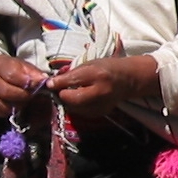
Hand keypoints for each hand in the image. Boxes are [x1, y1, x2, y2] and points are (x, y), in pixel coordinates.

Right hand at [0, 52, 47, 118]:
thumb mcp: (22, 65)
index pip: (12, 75)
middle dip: (24, 96)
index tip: (38, 84)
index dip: (27, 82)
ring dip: (19, 106)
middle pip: (7, 93)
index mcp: (1, 66)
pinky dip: (11, 111)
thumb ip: (33, 72)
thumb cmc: (9, 68)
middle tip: (33, 95)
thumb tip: (45, 81)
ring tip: (25, 100)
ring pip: (4, 106)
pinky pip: (1, 112)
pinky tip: (15, 104)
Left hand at [45, 56, 159, 119]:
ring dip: (68, 101)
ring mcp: (101, 104)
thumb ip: (70, 73)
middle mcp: (100, 91)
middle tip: (59, 90)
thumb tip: (51, 83)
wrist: (128, 80)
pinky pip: (81, 112)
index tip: (50, 83)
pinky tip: (80, 98)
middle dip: (62, 95)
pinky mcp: (100, 113)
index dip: (56, 84)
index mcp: (96, 74)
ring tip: (70, 93)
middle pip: (71, 100)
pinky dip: (76, 106)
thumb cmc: (106, 67)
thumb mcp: (88, 64)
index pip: (70, 81)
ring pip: (74, 108)